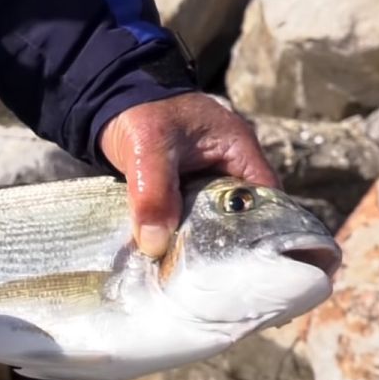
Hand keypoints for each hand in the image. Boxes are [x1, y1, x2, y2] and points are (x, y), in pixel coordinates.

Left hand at [99, 92, 279, 258]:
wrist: (110, 101)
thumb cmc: (141, 114)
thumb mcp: (148, 148)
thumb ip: (154, 193)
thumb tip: (155, 243)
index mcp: (238, 149)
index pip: (268, 198)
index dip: (263, 231)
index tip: (247, 263)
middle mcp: (230, 168)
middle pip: (242, 216)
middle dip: (227, 245)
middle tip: (213, 278)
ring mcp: (207, 182)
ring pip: (213, 222)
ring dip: (200, 244)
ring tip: (190, 276)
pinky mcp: (184, 193)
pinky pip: (189, 221)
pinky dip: (180, 237)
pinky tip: (169, 259)